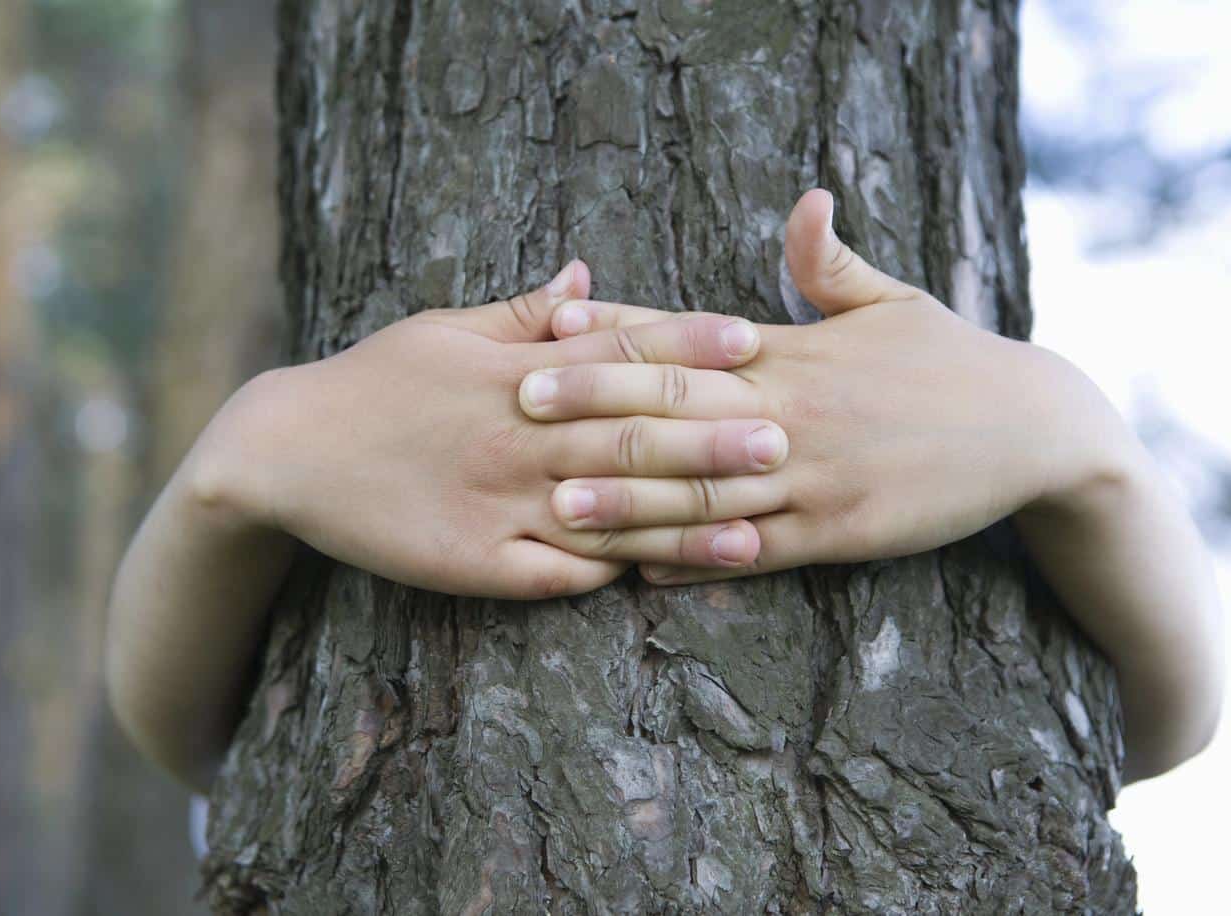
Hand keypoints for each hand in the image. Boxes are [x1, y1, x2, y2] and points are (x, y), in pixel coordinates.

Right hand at [186, 261, 787, 598]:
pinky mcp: (472, 563)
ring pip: (606, 517)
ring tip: (754, 529)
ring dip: (683, 525)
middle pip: (627, 438)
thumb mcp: (440, 330)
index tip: (752, 342)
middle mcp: (514, 438)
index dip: (686, 346)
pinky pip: (552, 574)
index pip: (614, 354)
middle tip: (786, 439)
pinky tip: (661, 579)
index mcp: (512, 374)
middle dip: (710, 439)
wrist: (284, 453)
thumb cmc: (372, 384)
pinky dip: (605, 575)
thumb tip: (586, 275)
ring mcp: (495, 505)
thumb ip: (520, 312)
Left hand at [529, 189, 1134, 583]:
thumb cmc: (950, 361)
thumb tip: (806, 199)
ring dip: (626, 501)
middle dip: (595, 407)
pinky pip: (752, 552)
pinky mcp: (839, 534)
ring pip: (703, 493)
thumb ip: (829, 262)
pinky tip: (641, 572)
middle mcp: (793, 412)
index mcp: (794, 351)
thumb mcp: (893, 300)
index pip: (687, 335)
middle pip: (677, 408)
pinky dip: (695, 563)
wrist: (1036, 432)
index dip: (615, 332)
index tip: (551, 326)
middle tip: (520, 404)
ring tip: (557, 505)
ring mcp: (814, 478)